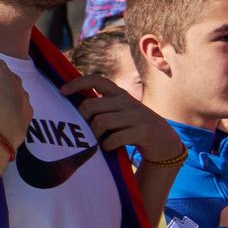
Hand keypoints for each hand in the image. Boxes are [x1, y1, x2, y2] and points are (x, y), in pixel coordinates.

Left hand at [60, 74, 183, 158]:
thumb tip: (72, 107)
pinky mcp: (143, 131)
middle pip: (91, 105)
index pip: (97, 80)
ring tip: (98, 141)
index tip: (62, 91)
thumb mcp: (121, 111)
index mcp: (120, 94)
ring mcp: (136, 116)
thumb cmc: (134, 127)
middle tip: (85, 131)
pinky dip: (107, 145)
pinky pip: (114, 138)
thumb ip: (103, 106)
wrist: (165, 142)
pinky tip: (109, 148)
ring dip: (94, 135)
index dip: (78, 82)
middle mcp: (127, 102)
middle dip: (83, 120)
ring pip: (101, 122)